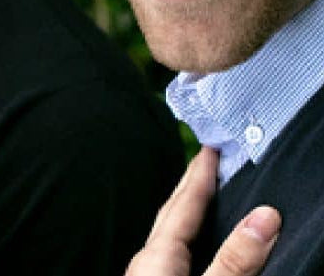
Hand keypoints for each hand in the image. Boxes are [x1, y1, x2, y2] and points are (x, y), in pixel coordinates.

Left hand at [126, 147, 280, 275]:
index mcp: (157, 254)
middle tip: (205, 158)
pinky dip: (184, 235)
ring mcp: (145, 275)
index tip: (211, 147)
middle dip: (189, 183)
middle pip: (171, 210)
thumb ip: (234, 258)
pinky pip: (169, 250)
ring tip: (199, 193)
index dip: (200, 173)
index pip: (184, 202)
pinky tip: (189, 243)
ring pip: (167, 231)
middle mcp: (146, 260)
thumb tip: (264, 217)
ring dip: (185, 208)